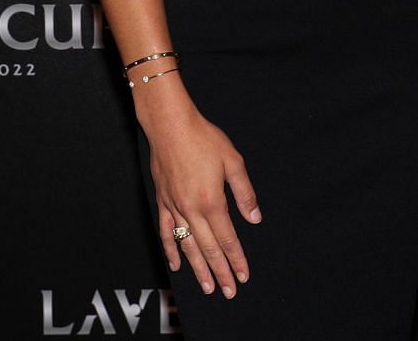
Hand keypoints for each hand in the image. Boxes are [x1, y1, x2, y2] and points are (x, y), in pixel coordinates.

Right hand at [145, 102, 262, 297]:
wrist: (171, 126)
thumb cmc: (204, 139)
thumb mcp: (233, 162)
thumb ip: (244, 193)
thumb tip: (254, 218)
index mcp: (212, 201)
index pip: (228, 238)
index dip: (236, 259)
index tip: (243, 275)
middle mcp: (192, 209)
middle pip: (208, 248)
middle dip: (220, 272)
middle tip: (229, 291)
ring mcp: (175, 207)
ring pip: (187, 246)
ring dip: (198, 268)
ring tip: (207, 287)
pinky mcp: (163, 202)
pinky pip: (166, 232)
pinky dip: (171, 249)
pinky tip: (176, 264)